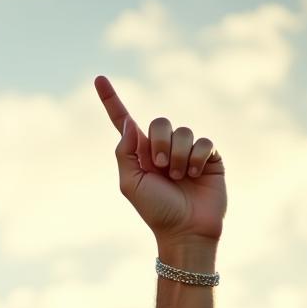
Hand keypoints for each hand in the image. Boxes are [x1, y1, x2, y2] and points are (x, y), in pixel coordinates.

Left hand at [95, 76, 225, 248]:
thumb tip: (129, 122)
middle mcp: (162, 147)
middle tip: (159, 168)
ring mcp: (186, 150)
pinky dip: (195, 158)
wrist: (185, 229)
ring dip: (177, 157)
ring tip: (178, 178)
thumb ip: (125, 152)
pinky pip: (203, 141)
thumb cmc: (155, 210)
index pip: (124, 121)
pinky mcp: (208, 156)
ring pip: (183, 131)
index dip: (111, 100)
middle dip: (158, 144)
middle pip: (160, 122)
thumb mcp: (130, 184)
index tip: (98, 78)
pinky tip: (194, 175)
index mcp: (139, 153)